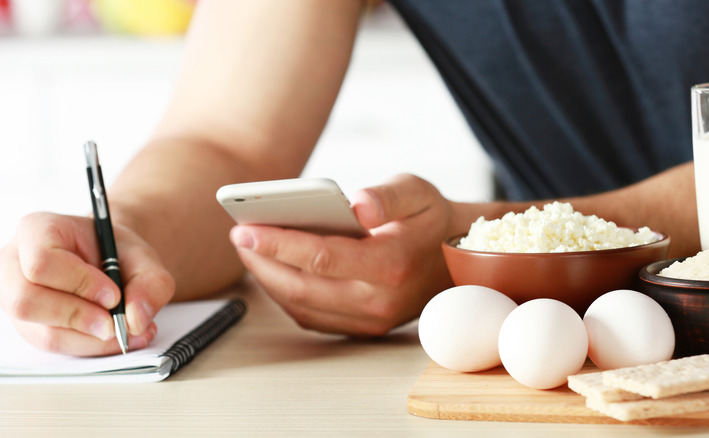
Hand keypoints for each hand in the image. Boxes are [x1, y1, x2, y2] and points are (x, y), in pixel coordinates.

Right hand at [0, 212, 174, 355]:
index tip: (114, 296)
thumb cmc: (118, 252)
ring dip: (91, 339)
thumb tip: (136, 319)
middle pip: (27, 301)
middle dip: (78, 317)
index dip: (79, 283)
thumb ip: (150, 283)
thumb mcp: (144, 257)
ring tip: (128, 331)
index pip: (42, 262)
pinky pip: (56, 346)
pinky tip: (117, 337)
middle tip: (116, 324)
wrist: (113, 262)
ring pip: (43, 332)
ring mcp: (16, 299)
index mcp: (37, 230)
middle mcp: (15, 265)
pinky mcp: (30, 327)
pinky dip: (91, 346)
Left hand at [229, 174, 454, 335]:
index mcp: (392, 264)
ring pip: (302, 307)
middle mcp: (379, 301)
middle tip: (238, 236)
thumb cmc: (429, 220)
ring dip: (268, 280)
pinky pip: (312, 316)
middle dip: (262, 262)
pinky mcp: (362, 328)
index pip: (323, 257)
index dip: (279, 243)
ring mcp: (370, 320)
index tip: (245, 229)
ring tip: (249, 251)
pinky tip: (272, 270)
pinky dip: (285, 296)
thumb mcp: (418, 192)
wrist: (455, 260)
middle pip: (303, 287)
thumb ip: (388, 196)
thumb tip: (358, 204)